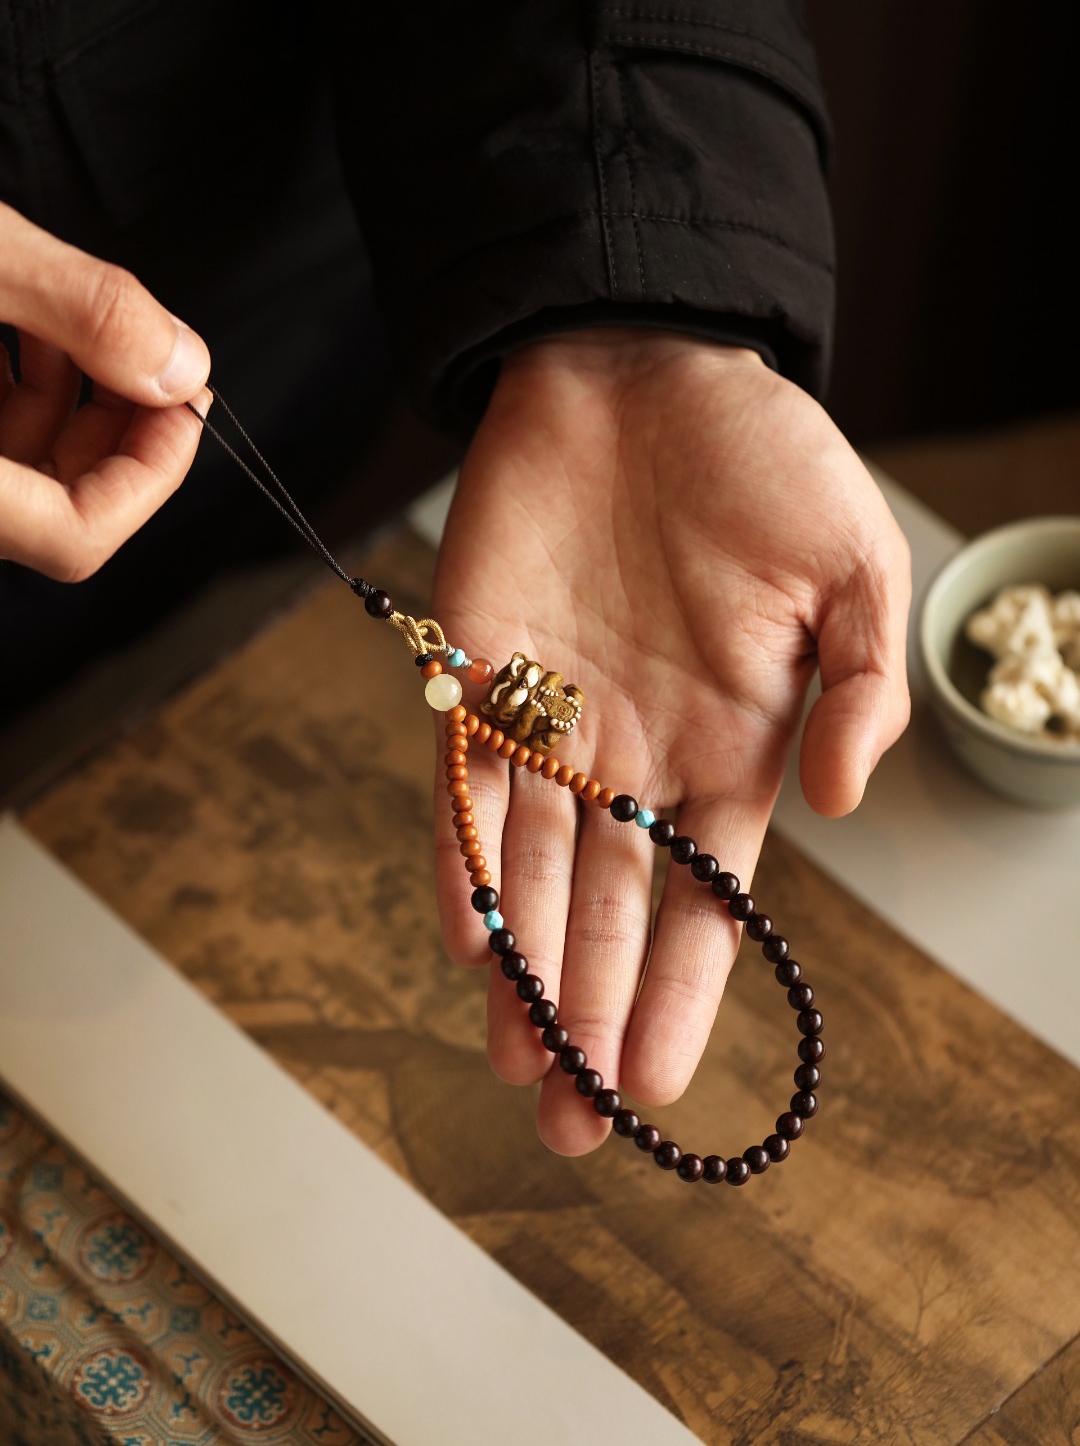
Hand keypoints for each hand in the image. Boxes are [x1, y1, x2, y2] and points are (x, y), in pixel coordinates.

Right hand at [0, 201, 210, 579]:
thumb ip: (79, 309)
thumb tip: (182, 365)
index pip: (77, 538)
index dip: (153, 474)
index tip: (187, 402)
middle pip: (58, 503)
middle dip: (116, 421)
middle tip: (142, 347)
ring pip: (21, 464)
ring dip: (64, 389)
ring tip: (60, 311)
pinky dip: (15, 377)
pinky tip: (20, 314)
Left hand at [432, 330, 910, 1154]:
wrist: (639, 357)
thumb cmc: (759, 455)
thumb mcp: (855, 564)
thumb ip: (860, 685)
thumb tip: (836, 803)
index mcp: (730, 747)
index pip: (706, 899)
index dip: (684, 992)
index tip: (660, 1084)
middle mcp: (635, 753)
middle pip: (611, 910)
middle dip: (591, 1016)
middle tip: (571, 1124)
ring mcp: (551, 718)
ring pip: (533, 870)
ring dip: (523, 967)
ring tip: (518, 1068)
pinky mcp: (474, 670)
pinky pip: (462, 783)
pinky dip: (463, 858)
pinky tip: (468, 936)